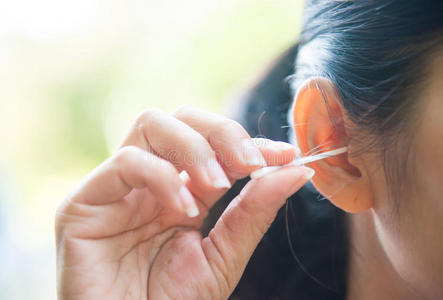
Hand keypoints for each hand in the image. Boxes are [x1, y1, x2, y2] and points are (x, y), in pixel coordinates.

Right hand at [55, 105, 313, 299]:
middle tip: (248, 164)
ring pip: (152, 124)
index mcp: (181, 191)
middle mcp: (150, 180)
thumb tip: (297, 171)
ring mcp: (117, 187)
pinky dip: (162, 177)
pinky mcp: (86, 201)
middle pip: (182, 118)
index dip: (249, 142)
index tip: (285, 154)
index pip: (214, 145)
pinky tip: (182, 208)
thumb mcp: (224, 256)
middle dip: (222, 133)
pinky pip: (126, 162)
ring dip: (194, 148)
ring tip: (215, 187)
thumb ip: (255, 211)